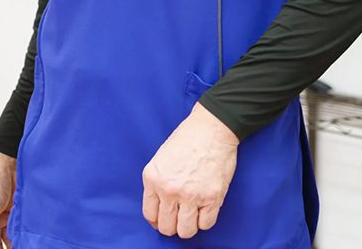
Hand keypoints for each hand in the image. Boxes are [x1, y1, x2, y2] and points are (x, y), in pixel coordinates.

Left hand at [141, 103, 238, 239]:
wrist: (210, 129)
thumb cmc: (186, 140)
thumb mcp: (160, 160)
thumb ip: (158, 183)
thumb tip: (161, 206)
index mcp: (152, 179)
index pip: (150, 214)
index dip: (157, 222)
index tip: (163, 220)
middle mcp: (168, 190)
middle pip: (167, 227)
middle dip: (173, 226)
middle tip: (179, 220)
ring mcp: (190, 196)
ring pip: (186, 231)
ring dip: (189, 227)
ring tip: (192, 217)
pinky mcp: (212, 198)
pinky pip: (206, 224)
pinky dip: (205, 221)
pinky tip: (204, 210)